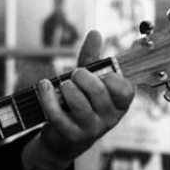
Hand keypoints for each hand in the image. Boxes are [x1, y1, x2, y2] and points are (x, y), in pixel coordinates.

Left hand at [23, 30, 134, 169]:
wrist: (65, 137)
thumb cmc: (80, 104)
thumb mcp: (89, 82)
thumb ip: (92, 59)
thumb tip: (95, 32)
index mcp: (119, 103)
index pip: (125, 89)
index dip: (111, 77)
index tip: (101, 74)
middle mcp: (109, 118)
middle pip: (98, 92)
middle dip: (82, 77)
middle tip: (75, 75)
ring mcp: (90, 129)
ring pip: (79, 103)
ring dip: (66, 88)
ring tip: (63, 85)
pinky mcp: (70, 135)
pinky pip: (57, 115)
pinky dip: (48, 97)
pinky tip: (44, 86)